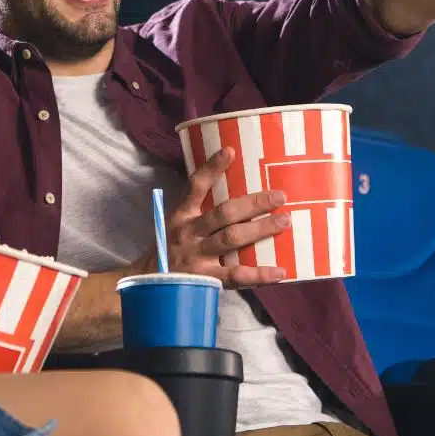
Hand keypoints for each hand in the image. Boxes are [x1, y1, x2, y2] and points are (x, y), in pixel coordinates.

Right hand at [144, 147, 290, 287]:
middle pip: (224, 213)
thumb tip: (236, 192)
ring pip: (232, 239)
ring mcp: (197, 256)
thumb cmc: (170, 249)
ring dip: (261, 229)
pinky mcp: (206, 280)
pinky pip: (236, 275)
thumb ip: (198, 211)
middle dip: (254, 203)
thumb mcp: (175, 225)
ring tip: (284, 221)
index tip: (230, 151)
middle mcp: (189, 233)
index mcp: (181, 215)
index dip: (212, 168)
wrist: (150, 284)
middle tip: (280, 196)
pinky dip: (260, 274)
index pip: (196, 186)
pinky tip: (281, 271)